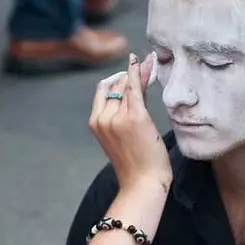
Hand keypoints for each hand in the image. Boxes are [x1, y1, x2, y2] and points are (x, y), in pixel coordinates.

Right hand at [89, 53, 171, 192]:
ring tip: (150, 62)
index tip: (130, 70)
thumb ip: (123, 113)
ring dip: (138, 72)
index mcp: (95, 122)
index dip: (117, 80)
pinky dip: (138, 73)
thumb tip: (134, 89)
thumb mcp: (121, 136)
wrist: (142, 182)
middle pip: (115, 86)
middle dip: (129, 75)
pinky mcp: (135, 117)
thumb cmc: (136, 163)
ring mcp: (117, 117)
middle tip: (145, 64)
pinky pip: (135, 89)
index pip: (104, 91)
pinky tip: (142, 61)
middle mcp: (103, 117)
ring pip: (127, 86)